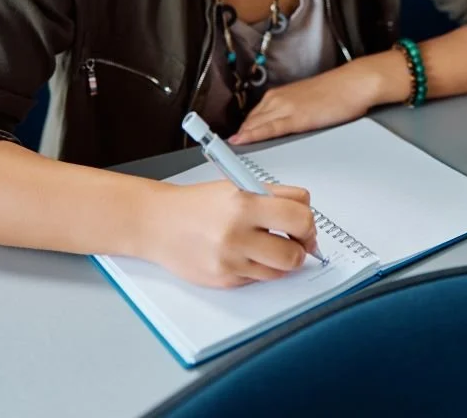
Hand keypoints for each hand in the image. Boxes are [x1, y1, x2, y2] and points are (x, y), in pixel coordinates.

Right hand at [139, 180, 318, 287]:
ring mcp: (230, 261)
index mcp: (244, 203)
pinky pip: (259, 279)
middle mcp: (237, 234)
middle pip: (295, 253)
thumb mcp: (237, 187)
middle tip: (296, 242)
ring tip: (270, 247)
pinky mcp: (224, 280)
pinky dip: (259, 268)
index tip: (305, 225)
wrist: (158, 223)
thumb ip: (274, 197)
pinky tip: (246, 255)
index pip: (299, 217)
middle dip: (301, 248)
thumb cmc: (198, 204)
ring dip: (282, 260)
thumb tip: (307, 218)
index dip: (308, 223)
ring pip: (280, 270)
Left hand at [230, 58, 396, 144]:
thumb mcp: (308, 103)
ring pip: (254, 123)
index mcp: (280, 96)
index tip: (226, 144)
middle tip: (220, 153)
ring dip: (241, 137)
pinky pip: (268, 127)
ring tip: (223, 153)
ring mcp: (285, 106)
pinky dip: (253, 135)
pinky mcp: (295, 116)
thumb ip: (291, 114)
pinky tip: (241, 142)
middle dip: (236, 136)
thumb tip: (281, 129)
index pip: (252, 117)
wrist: (355, 83)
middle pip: (249, 121)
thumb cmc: (338, 93)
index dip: (240, 132)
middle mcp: (278, 99)